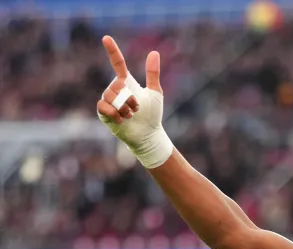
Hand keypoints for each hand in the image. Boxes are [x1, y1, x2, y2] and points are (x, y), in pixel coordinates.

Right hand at [96, 35, 172, 169]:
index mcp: (127, 82)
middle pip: (117, 85)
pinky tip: (123, 120)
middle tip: (137, 108)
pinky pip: (104, 106)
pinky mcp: (103, 112)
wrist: (148, 134)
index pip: (118, 63)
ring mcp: (108, 100)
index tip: (106, 38)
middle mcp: (115, 89)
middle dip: (129, 98)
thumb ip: (153, 74)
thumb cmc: (152, 114)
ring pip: (110, 96)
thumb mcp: (155, 93)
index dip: (112, 51)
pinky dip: (115, 113)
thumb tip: (154, 52)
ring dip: (124, 106)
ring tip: (131, 115)